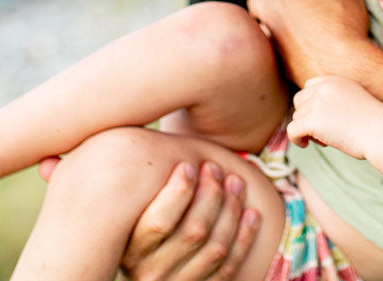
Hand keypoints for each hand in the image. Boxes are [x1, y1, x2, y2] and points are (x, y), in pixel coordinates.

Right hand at [119, 160, 261, 280]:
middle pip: (194, 232)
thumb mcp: (137, 191)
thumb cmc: (145, 203)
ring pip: (215, 249)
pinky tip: (252, 213)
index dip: (179, 192)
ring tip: (236, 183)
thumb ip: (144, 171)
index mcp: (130, 248)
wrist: (155, 252)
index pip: (159, 223)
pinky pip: (229, 268)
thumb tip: (136, 116)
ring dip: (232, 212)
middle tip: (215, 168)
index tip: (190, 165)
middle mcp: (149, 274)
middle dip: (212, 196)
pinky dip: (245, 238)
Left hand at [247, 0, 370, 84]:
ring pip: (269, 9)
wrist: (342, 67)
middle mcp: (263, 6)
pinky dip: (287, 30)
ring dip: (284, 6)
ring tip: (311, 8)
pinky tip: (307, 31)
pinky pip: (275, 33)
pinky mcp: (273, 54)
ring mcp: (266, 31)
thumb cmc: (341, 21)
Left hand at [288, 75, 382, 158]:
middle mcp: (324, 88)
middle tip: (322, 132)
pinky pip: (292, 129)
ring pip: (297, 117)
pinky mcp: (313, 120)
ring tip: (326, 140)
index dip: (311, 103)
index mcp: (336, 81)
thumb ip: (337, 101)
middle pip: (300, 101)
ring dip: (307, 130)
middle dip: (306, 116)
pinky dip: (297, 139)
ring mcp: (318, 103)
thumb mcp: (355, 102)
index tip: (321, 118)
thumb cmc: (376, 125)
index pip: (310, 85)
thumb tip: (319, 115)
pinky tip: (306, 145)